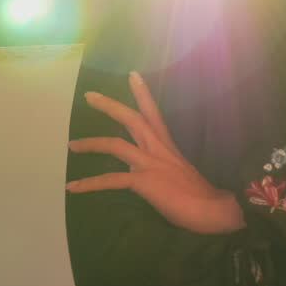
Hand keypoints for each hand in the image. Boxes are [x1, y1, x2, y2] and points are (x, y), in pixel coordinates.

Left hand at [66, 71, 245, 234]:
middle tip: (89, 95)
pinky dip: (90, 183)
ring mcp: (150, 163)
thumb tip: (136, 172)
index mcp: (167, 146)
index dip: (142, 94)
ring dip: (91, 143)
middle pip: (132, 118)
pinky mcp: (143, 181)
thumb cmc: (199, 196)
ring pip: (115, 144)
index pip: (153, 113)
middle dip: (109, 106)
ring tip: (72, 145)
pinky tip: (73, 187)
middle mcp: (157, 149)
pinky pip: (111, 180)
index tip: (132, 75)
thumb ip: (156, 168)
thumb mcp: (176, 174)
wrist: (213, 210)